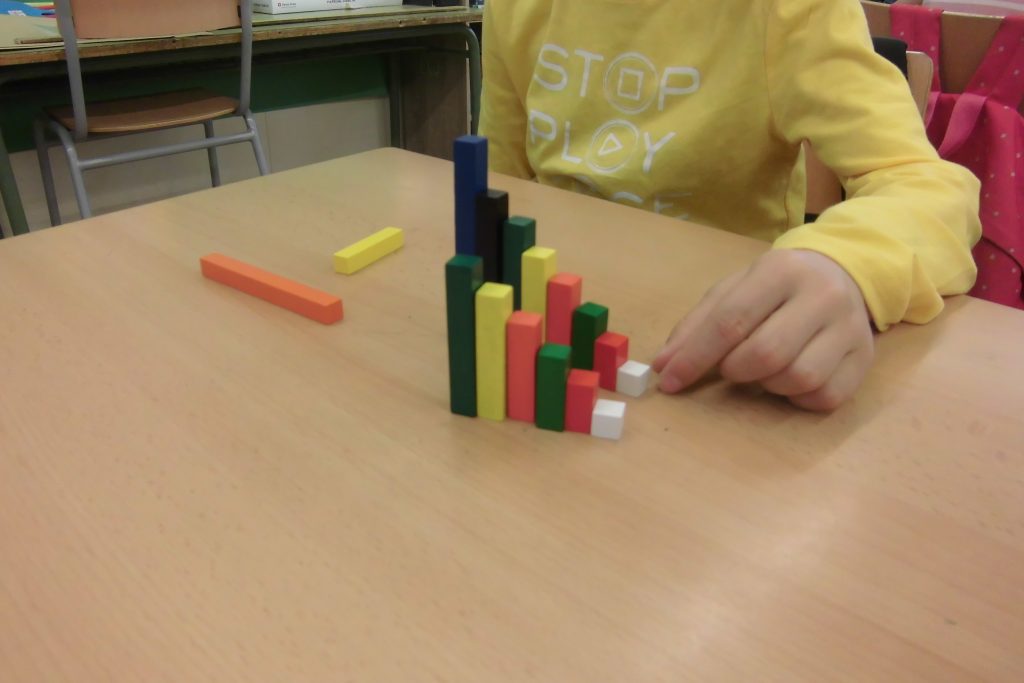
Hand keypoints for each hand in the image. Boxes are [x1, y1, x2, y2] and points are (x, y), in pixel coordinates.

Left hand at [652, 249, 874, 410]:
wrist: (842, 273)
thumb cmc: (775, 287)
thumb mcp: (733, 290)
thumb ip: (696, 325)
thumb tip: (664, 366)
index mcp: (780, 270)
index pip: (730, 321)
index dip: (694, 357)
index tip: (669, 382)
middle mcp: (822, 295)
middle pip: (765, 354)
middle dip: (735, 371)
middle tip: (731, 368)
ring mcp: (850, 328)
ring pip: (797, 379)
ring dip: (767, 385)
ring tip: (764, 369)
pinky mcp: (865, 359)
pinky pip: (824, 397)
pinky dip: (797, 398)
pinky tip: (791, 380)